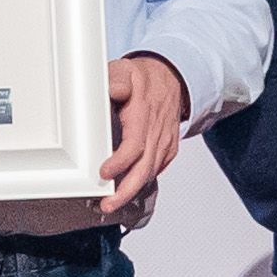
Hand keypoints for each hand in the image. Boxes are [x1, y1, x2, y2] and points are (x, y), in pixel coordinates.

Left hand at [95, 53, 190, 221]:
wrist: (172, 78)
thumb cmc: (143, 77)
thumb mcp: (125, 71)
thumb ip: (116, 81)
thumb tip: (111, 90)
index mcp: (144, 114)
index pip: (134, 144)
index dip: (120, 162)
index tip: (103, 173)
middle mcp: (156, 132)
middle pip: (144, 169)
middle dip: (126, 191)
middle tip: (107, 205)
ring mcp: (164, 142)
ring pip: (150, 173)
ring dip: (131, 191)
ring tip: (111, 204)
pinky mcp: (168, 149)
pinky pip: (155, 170)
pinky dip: (141, 182)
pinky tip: (126, 190)